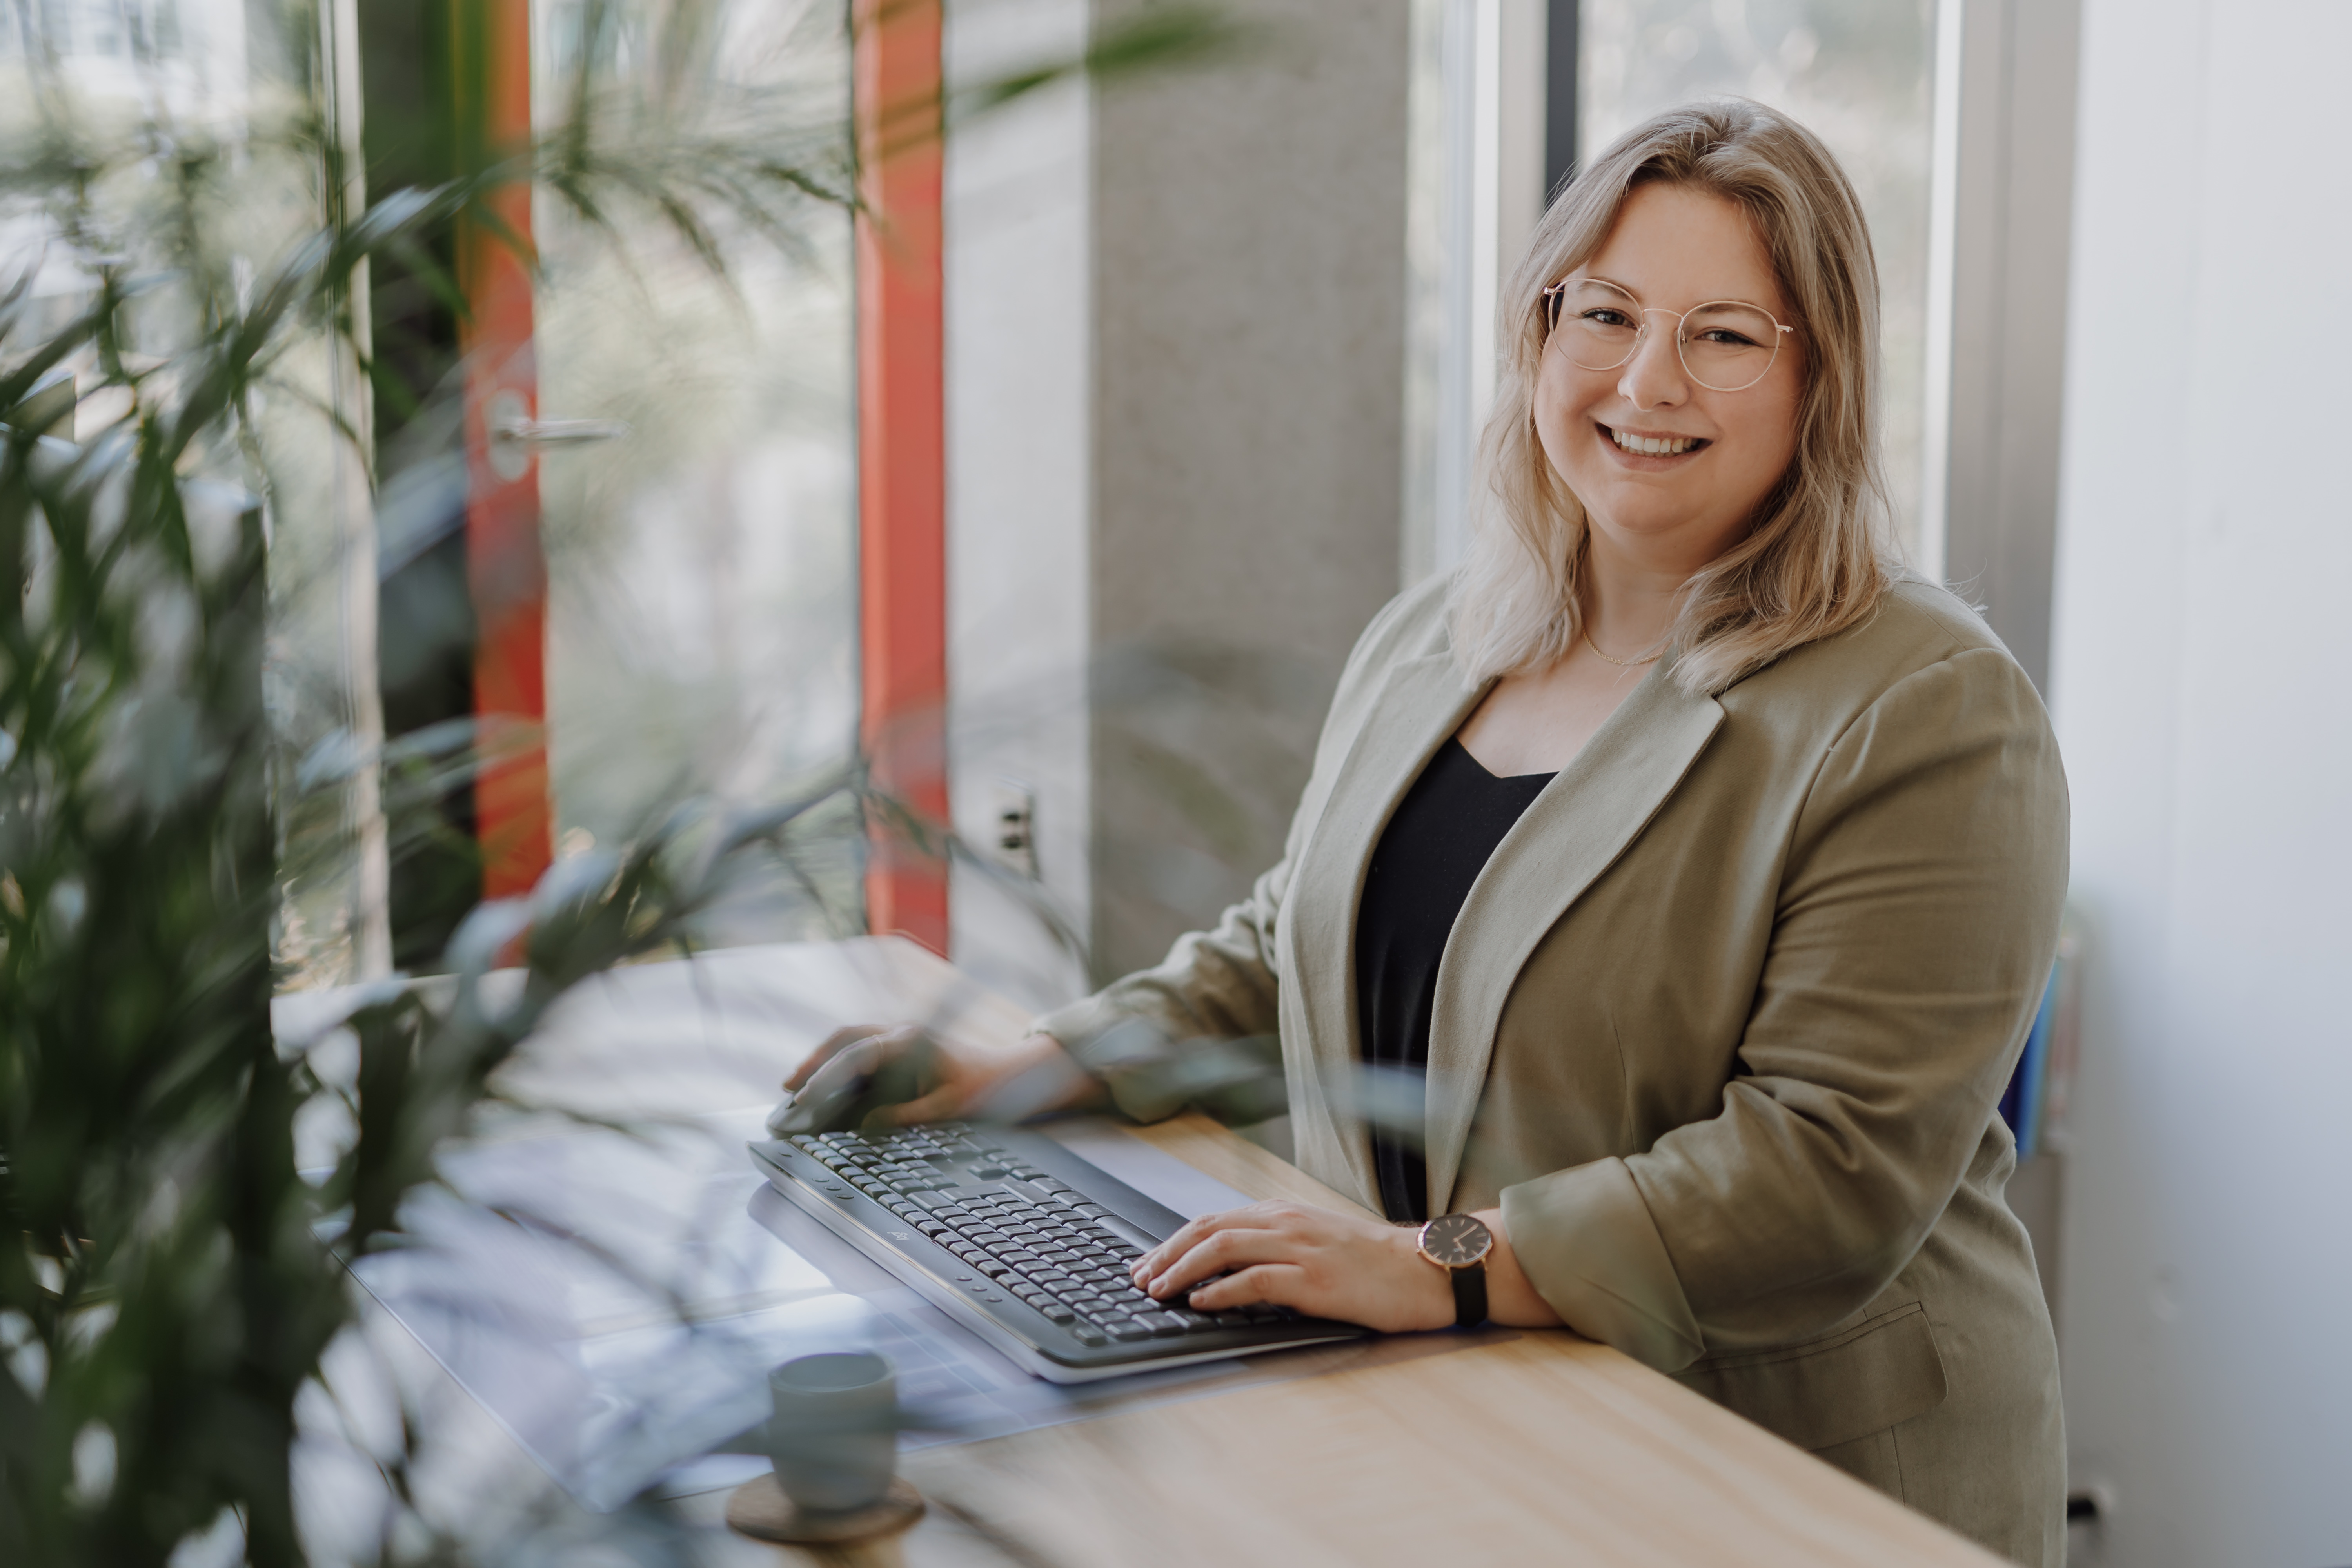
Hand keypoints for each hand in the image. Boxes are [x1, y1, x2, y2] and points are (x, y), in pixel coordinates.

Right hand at [778, 1024, 1101, 1131]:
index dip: (826, 1078)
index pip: (857, 1055)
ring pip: (850, 1040)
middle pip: (845, 1039)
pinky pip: (862, 1050)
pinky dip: (839, 1064)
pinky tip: (826, 1086)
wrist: (1013, 1074)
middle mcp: (902, 1032)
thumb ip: (905, 1117)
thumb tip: (865, 1124)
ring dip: (822, 1060)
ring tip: (795, 1087)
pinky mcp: (903, 1047)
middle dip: (814, 1064)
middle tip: (788, 1091)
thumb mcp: (948, 1110)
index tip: (804, 1099)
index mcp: (911, 1041)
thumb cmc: (986, 1089)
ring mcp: (902, 1037)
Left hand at [1127, 1201, 1455, 1334]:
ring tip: (1158, 1290)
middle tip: (1139, 1278)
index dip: (1173, 1241)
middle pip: (1207, 1230)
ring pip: (1222, 1249)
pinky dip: (1221, 1291)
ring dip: (1181, 1271)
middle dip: (1165, 1254)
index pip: (1213, 1221)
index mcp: (1284, 1213)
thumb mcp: (1317, 1239)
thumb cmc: (1374, 1261)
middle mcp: (1286, 1223)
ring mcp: (1300, 1249)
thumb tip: (1228, 1268)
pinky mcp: (1314, 1280)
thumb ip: (1275, 1244)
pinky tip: (1201, 1303)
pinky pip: (1255, 1280)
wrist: (1426, 1268)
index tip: (1148, 1262)